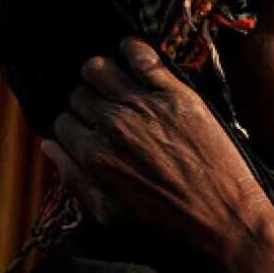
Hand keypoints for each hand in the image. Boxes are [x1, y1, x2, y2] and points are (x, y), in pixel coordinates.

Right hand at [43, 38, 273, 270]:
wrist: (225, 218)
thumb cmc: (169, 222)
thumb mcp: (110, 214)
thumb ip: (74, 179)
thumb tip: (48, 145)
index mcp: (94, 155)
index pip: (63, 122)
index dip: (75, 126)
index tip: (90, 129)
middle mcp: (114, 125)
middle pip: (81, 94)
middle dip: (89, 102)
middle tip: (109, 111)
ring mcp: (145, 106)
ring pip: (100, 68)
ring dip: (102, 73)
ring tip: (118, 85)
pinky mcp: (177, 95)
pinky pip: (142, 55)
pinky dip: (133, 50)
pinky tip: (135, 58)